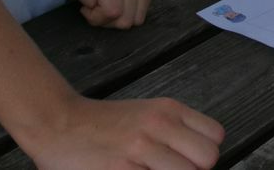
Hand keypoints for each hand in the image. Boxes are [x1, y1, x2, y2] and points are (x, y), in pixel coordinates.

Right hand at [16, 93, 223, 168]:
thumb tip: (200, 160)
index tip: (187, 162)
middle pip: (208, 159)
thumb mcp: (146, 114)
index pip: (215, 137)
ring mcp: (140, 149)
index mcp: (169, 110)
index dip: (203, 155)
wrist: (58, 122)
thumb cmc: (104, 124)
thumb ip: (174, 132)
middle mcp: (159, 125)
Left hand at [67, 0, 156, 29]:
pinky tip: (118, 1)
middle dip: (107, 20)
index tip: (86, 8)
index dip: (96, 17)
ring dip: (119, 18)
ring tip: (107, 4)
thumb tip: (96, 4)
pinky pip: (142, 13)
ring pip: (137, 19)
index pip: (112, 11)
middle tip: (96, 6)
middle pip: (126, 19)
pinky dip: (129, 12)